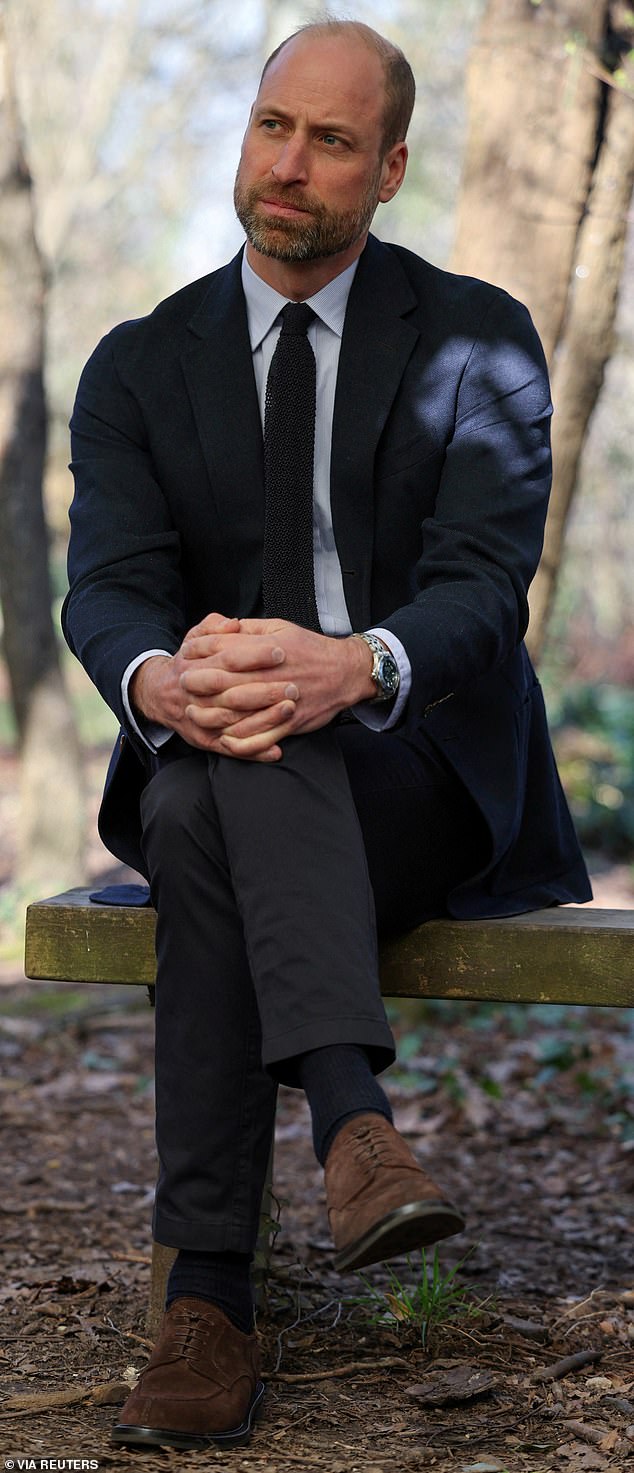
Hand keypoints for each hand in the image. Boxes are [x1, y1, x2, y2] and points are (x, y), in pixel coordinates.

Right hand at [129, 613, 299, 760]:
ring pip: (233, 723)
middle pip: (231, 693)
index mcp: (195, 664)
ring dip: (263, 720)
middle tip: (293, 685)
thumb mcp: (194, 638)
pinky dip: (254, 751)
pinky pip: (232, 748)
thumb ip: (213, 626)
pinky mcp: (206, 740)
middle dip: (263, 690)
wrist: (160, 694)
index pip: (227, 658)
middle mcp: (196, 694)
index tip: (280, 652)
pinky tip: (276, 750)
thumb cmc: (188, 662)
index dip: (254, 655)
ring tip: (290, 710)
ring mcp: (201, 720)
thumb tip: (232, 624)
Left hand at [180, 616, 374, 758]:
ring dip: (213, 715)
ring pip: (240, 712)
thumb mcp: (281, 628)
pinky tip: (224, 740)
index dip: (203, 652)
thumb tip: (223, 628)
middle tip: (180, 685)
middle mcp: (272, 675)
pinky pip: (261, 736)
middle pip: (227, 681)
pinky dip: (241, 741)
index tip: (185, 655)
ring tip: (194, 714)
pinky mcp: (289, 722)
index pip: (227, 650)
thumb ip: (250, 630)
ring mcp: (279, 701)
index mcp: (268, 649)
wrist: (345, 672)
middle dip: (200, 684)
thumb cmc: (310, 649)